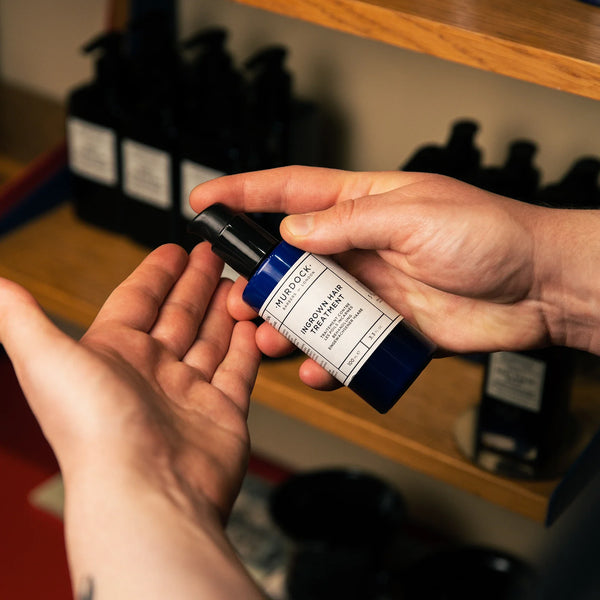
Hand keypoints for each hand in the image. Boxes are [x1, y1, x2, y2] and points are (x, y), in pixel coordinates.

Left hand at [0, 243, 263, 597]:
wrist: (146, 492)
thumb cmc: (94, 433)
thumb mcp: (48, 362)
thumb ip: (24, 321)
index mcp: (113, 355)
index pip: (138, 300)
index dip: (157, 273)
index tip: (175, 250)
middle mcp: (151, 372)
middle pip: (178, 315)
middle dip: (195, 283)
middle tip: (214, 256)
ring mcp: (188, 393)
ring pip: (210, 338)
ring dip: (222, 310)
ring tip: (238, 284)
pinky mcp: (221, 411)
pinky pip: (237, 369)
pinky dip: (245, 347)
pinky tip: (252, 325)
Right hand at [190, 166, 597, 389]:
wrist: (539, 288)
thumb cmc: (491, 235)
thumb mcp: (415, 214)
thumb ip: (350, 222)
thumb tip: (295, 231)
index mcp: (365, 204)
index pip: (292, 192)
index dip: (246, 193)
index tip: (207, 201)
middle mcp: (362, 246)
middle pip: (294, 260)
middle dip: (260, 278)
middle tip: (237, 298)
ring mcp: (373, 288)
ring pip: (314, 307)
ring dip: (286, 323)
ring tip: (266, 338)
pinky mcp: (389, 325)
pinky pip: (347, 343)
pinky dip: (328, 358)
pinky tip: (318, 368)